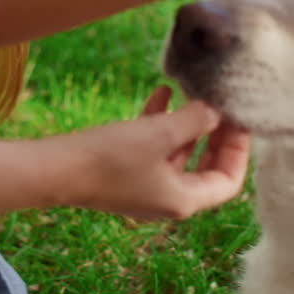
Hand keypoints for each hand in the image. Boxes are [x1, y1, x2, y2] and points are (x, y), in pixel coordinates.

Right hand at [52, 86, 250, 219]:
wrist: (54, 170)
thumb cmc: (109, 157)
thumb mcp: (160, 133)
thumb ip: (195, 120)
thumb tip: (216, 111)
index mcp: (183, 200)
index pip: (228, 182)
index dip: (238, 150)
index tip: (239, 119)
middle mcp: (167, 199)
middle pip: (206, 169)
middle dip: (215, 136)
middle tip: (222, 105)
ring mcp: (145, 187)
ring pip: (179, 155)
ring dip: (188, 125)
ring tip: (192, 92)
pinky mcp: (125, 174)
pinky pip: (153, 149)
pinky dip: (161, 124)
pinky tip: (160, 92)